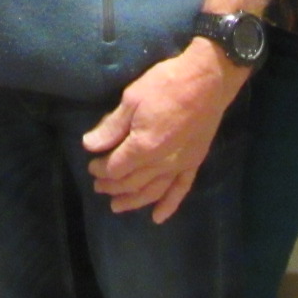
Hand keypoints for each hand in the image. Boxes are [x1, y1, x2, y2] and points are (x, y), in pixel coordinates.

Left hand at [82, 39, 247, 222]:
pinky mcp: (194, 162)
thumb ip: (112, 126)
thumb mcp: (133, 98)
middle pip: (131, 183)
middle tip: (99, 186)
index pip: (115, 167)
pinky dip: (168, 206)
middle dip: (112, 186)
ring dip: (133, 201)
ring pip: (152, 192)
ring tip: (117, 206)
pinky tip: (157, 217)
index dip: (101, 169)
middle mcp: (160, 164)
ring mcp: (179, 165)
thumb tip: (90, 146)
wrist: (208, 80)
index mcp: (142, 147)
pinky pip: (180, 190)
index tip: (92, 165)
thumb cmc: (166, 84)